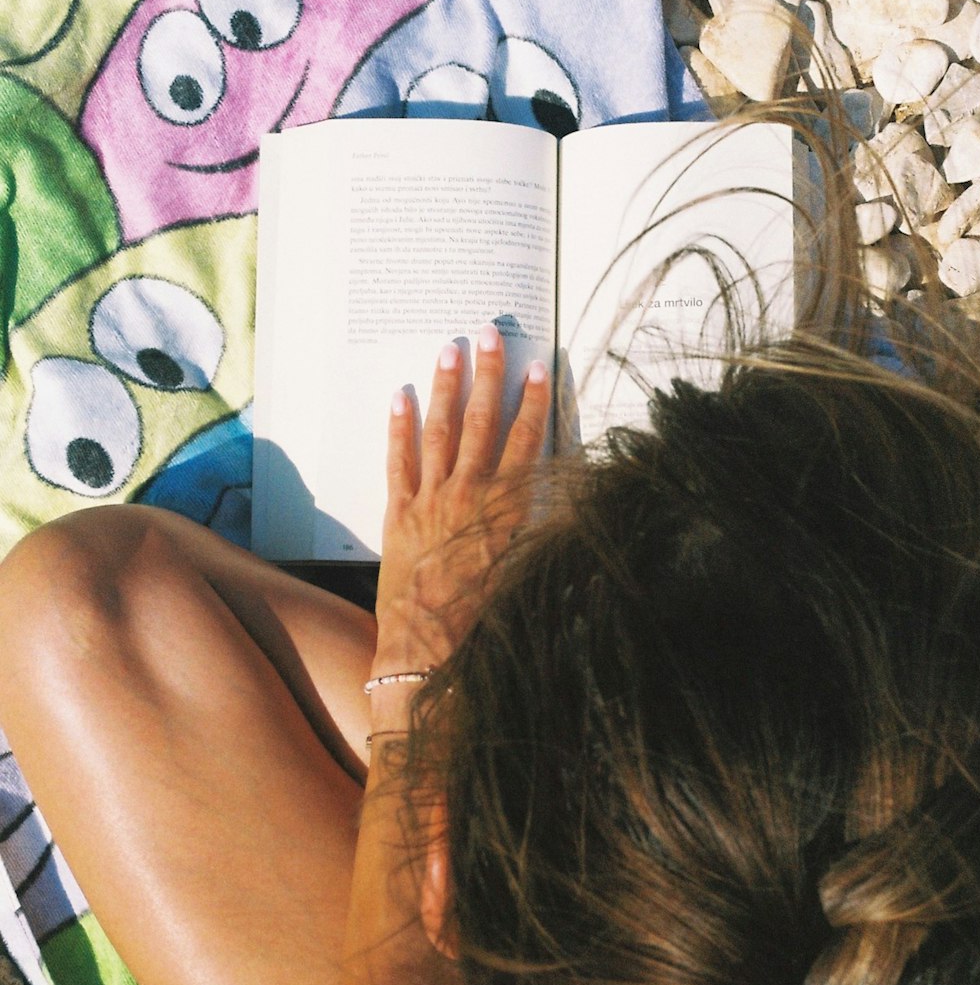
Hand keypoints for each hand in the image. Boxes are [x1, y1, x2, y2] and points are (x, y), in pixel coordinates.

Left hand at [372, 323, 550, 679]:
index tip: (539, 368)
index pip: (526, 442)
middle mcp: (469, 495)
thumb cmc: (485, 622)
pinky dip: (398, 427)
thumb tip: (576, 514)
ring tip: (448, 348)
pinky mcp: (399, 514)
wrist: (428, 651)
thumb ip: (545, 537)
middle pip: (481, 423)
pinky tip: (399, 396)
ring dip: (445, 387)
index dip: (534, 402)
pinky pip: (397, 461)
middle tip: (489, 334)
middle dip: (487, 375)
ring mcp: (430, 501)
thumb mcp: (528, 576)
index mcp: (507, 510)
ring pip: (439, 432)